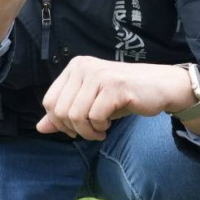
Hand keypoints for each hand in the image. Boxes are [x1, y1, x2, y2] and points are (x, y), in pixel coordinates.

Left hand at [36, 59, 195, 140]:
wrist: (160, 87)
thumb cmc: (122, 96)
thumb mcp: (90, 104)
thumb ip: (64, 114)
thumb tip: (39, 128)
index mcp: (75, 67)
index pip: (49, 101)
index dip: (58, 122)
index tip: (75, 129)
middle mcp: (84, 67)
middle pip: (60, 110)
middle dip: (74, 129)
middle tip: (91, 132)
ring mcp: (100, 75)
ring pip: (76, 115)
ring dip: (88, 131)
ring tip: (100, 131)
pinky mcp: (115, 87)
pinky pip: (95, 117)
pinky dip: (100, 128)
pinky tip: (108, 125)